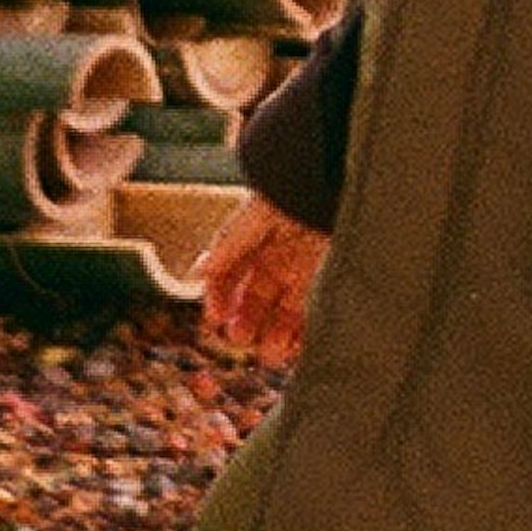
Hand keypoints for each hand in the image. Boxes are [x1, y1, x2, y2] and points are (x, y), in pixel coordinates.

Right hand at [200, 195, 326, 361]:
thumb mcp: (255, 216)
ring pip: (280, 309)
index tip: (215, 318)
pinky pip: (309, 310)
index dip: (218, 297)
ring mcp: (299, 268)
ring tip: (270, 352)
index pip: (227, 275)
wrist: (337, 177)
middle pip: (253, 298)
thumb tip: (194, 274)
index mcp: (251, 238)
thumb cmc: (295, 188)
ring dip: (273, 332)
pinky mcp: (323, 277)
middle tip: (240, 340)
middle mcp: (274, 256)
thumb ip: (228, 245)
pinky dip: (301, 332)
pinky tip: (295, 347)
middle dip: (244, 321)